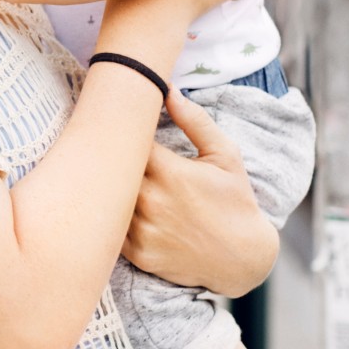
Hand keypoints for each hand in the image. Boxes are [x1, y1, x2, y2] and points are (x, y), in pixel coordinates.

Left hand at [121, 91, 276, 295]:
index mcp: (170, 172)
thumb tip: (169, 90)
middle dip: (109, 159)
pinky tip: (118, 209)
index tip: (120, 128)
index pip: (126, 141)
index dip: (120, 133)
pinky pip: (112, 230)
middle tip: (105, 149)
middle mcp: (152, 201)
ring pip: (107, 200)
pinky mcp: (139, 254)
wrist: (243, 258)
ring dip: (107, 189)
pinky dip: (113, 218)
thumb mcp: (225, 155)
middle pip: (111, 170)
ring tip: (109, 179)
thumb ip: (195, 121)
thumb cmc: (235, 201)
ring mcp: (143, 230)